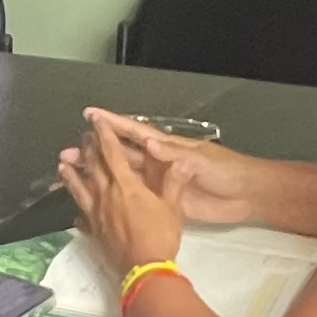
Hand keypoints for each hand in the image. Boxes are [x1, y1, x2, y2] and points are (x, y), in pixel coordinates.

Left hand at [59, 114, 186, 270]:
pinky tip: (75, 210)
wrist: (144, 269)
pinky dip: (77, 210)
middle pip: (93, 167)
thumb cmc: (160, 236)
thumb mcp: (173, 207)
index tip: (96, 122)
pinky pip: (82, 217)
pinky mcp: (93, 231)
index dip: (104, 135)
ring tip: (62, 165)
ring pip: (79, 189)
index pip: (112, 153)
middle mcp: (106, 195)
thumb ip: (173, 183)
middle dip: (88, 150)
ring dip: (70, 176)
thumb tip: (182, 162)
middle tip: (83, 137)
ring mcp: (96, 214)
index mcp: (126, 185)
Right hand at [80, 108, 255, 225]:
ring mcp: (161, 182)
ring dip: (102, 175)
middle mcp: (160, 161)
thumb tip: (148, 144)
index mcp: (168, 146)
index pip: (135, 132)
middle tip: (70, 154)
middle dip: (97, 152)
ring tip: (77, 176)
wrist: (246, 195)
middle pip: (123, 155)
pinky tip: (103, 200)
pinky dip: (120, 197)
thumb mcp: (201, 160)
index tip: (91, 115)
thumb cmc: (228, 170)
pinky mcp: (166, 201)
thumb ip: (174, 155)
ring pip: (126, 176)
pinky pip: (139, 197)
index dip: (113, 123)